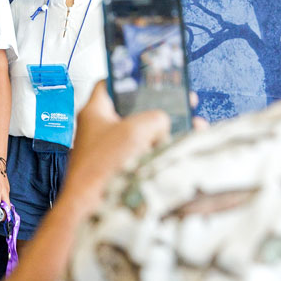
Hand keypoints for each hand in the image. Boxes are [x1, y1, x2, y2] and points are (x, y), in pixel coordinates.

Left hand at [65, 81, 169, 204]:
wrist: (91, 206)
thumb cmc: (101, 166)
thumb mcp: (136, 130)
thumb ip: (155, 118)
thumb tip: (163, 124)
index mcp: (94, 111)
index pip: (108, 84)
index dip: (128, 77)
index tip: (148, 75)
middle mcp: (98, 128)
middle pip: (131, 109)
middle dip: (157, 108)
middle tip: (180, 103)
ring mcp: (107, 148)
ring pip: (139, 133)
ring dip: (163, 131)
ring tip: (190, 127)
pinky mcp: (116, 167)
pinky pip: (141, 153)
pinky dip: (158, 150)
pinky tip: (178, 150)